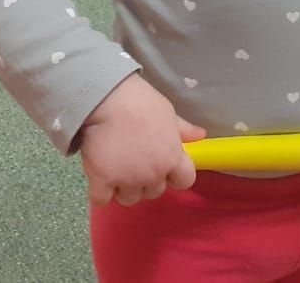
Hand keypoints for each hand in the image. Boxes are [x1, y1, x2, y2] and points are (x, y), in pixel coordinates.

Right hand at [79, 74, 204, 206]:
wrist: (107, 100)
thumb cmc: (140, 102)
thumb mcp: (168, 113)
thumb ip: (183, 130)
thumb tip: (201, 135)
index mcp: (172, 158)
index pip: (184, 181)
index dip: (175, 176)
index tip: (164, 167)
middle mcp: (153, 175)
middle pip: (154, 192)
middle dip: (145, 181)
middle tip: (133, 161)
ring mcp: (127, 181)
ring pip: (128, 198)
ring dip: (122, 188)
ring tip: (113, 167)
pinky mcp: (102, 183)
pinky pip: (101, 199)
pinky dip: (99, 192)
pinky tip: (97, 177)